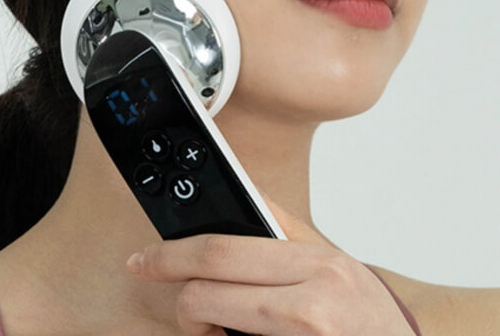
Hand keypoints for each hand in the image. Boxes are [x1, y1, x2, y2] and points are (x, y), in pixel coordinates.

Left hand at [125, 193, 417, 335]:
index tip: (143, 261)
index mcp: (318, 266)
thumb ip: (283, 223)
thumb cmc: (365, 311)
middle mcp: (314, 305)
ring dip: (205, 328)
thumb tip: (240, 186)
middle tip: (186, 307)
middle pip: (205, 294)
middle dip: (182, 301)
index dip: (170, 256)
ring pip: (214, 329)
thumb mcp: (331, 258)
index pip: (221, 251)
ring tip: (223, 326)